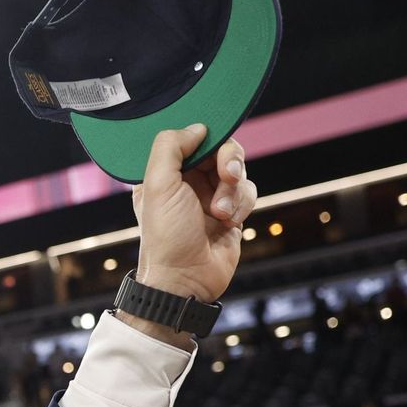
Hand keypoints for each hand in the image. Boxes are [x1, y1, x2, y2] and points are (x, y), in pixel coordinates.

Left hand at [130, 125, 255, 306]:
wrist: (186, 278)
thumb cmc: (166, 236)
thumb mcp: (157, 185)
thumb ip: (170, 148)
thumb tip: (197, 127)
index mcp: (163, 173)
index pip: (191, 139)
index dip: (207, 138)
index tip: (213, 143)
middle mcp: (186, 182)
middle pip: (221, 149)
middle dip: (229, 161)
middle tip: (227, 174)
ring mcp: (210, 197)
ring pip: (238, 170)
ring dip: (234, 189)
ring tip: (220, 212)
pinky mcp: (231, 212)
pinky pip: (248, 191)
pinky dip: (242, 204)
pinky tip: (228, 222)